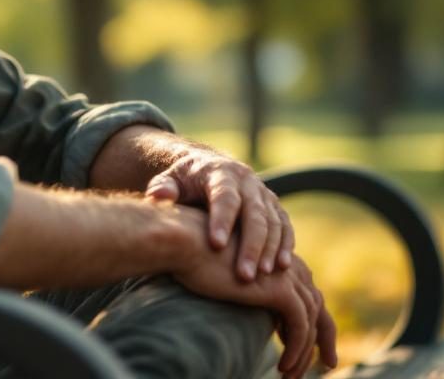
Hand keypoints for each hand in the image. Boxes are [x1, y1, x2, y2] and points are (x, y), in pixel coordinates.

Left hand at [145, 140, 292, 280]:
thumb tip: (158, 196)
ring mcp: (263, 192)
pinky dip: (285, 245)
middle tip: (244, 275)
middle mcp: (246, 181)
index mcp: (220, 173)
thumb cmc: (184, 182)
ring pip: (273, 221)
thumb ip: (163, 188)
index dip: (222, 220)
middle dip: (250, 245)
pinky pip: (285, 225)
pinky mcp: (273, 205)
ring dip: (270, 249)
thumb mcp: (169, 181)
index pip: (224, 196)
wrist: (208, 167)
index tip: (216, 246)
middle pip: (254, 213)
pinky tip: (281, 268)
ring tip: (261, 275)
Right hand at [169, 208, 336, 378]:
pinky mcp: (279, 289)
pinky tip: (284, 367)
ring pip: (311, 321)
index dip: (311, 319)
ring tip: (290, 376)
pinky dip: (297, 349)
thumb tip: (245, 310)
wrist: (185, 244)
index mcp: (275, 256)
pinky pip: (300, 326)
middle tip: (327, 363)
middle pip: (317, 305)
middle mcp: (287, 264)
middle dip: (324, 337)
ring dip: (304, 352)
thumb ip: (241, 288)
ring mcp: (285, 275)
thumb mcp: (223, 275)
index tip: (309, 345)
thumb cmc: (193, 258)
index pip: (305, 292)